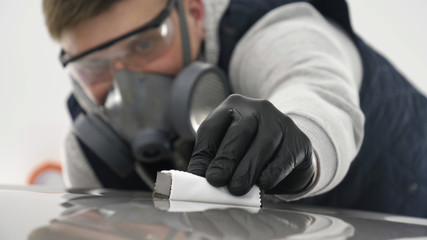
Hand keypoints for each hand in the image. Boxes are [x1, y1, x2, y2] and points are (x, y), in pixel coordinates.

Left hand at [187, 94, 313, 195]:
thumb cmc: (250, 152)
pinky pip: (284, 157)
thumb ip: (213, 159)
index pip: (212, 128)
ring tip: (236, 189)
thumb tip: (197, 178)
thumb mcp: (229, 150)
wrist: (290, 153)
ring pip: (263, 143)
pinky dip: (271, 173)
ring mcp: (281, 122)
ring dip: (247, 169)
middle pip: (239, 132)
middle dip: (226, 158)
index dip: (204, 152)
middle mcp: (258, 109)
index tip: (200, 176)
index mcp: (232, 107)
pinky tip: (262, 185)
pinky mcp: (299, 140)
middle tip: (216, 180)